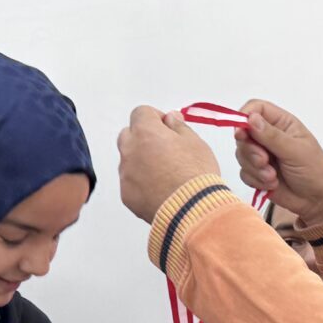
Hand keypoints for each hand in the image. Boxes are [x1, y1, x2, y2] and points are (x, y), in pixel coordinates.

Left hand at [118, 106, 219, 223]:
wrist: (192, 210)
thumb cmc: (196, 175)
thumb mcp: (195, 142)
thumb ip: (178, 126)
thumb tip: (170, 118)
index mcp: (145, 132)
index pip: (141, 113)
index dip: (156, 118)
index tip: (168, 128)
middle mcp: (130, 150)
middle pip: (129, 135)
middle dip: (144, 138)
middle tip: (166, 150)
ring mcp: (126, 174)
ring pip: (129, 160)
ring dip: (142, 161)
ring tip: (166, 175)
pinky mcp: (127, 195)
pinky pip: (130, 183)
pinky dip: (141, 183)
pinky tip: (161, 190)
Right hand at [234, 100, 322, 225]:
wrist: (318, 200)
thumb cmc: (315, 170)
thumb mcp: (295, 151)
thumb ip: (272, 136)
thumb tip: (250, 119)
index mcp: (282, 123)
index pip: (256, 109)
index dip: (244, 117)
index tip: (241, 133)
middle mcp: (269, 136)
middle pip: (243, 133)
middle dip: (250, 150)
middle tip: (264, 161)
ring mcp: (262, 154)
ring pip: (242, 155)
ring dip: (255, 169)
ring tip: (273, 177)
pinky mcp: (257, 173)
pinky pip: (244, 173)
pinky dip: (256, 180)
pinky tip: (272, 184)